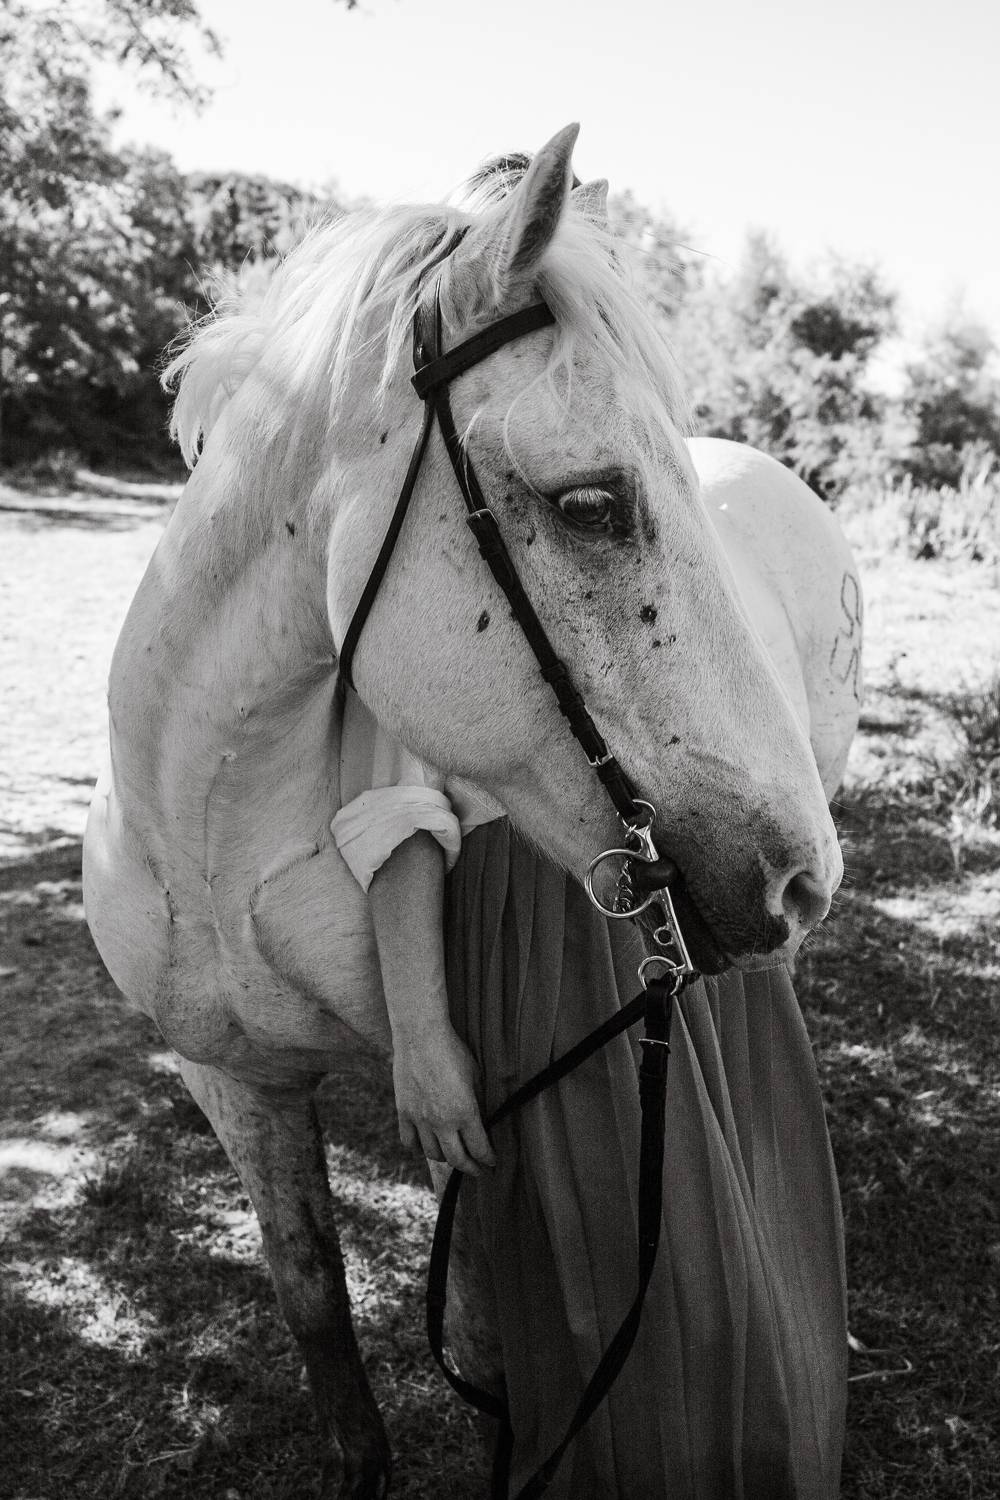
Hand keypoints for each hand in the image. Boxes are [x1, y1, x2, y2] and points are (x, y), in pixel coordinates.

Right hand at [393, 1027, 495, 1175]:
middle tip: (478, 1170)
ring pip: (433, 1154)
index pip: (480, 1148)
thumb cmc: (453, 1050)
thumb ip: (478, 1100)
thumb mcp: (475, 1075)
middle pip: (457, 1159)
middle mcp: (442, 1121)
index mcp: (465, 1112)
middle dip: (471, 1168)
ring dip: (446, 1158)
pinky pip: (410, 1142)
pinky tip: (426, 1146)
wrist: (421, 1036)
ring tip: (453, 1156)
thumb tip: (483, 1117)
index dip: (488, 1159)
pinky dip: (419, 1148)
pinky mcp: (404, 1112)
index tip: (492, 1163)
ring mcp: (421, 1119)